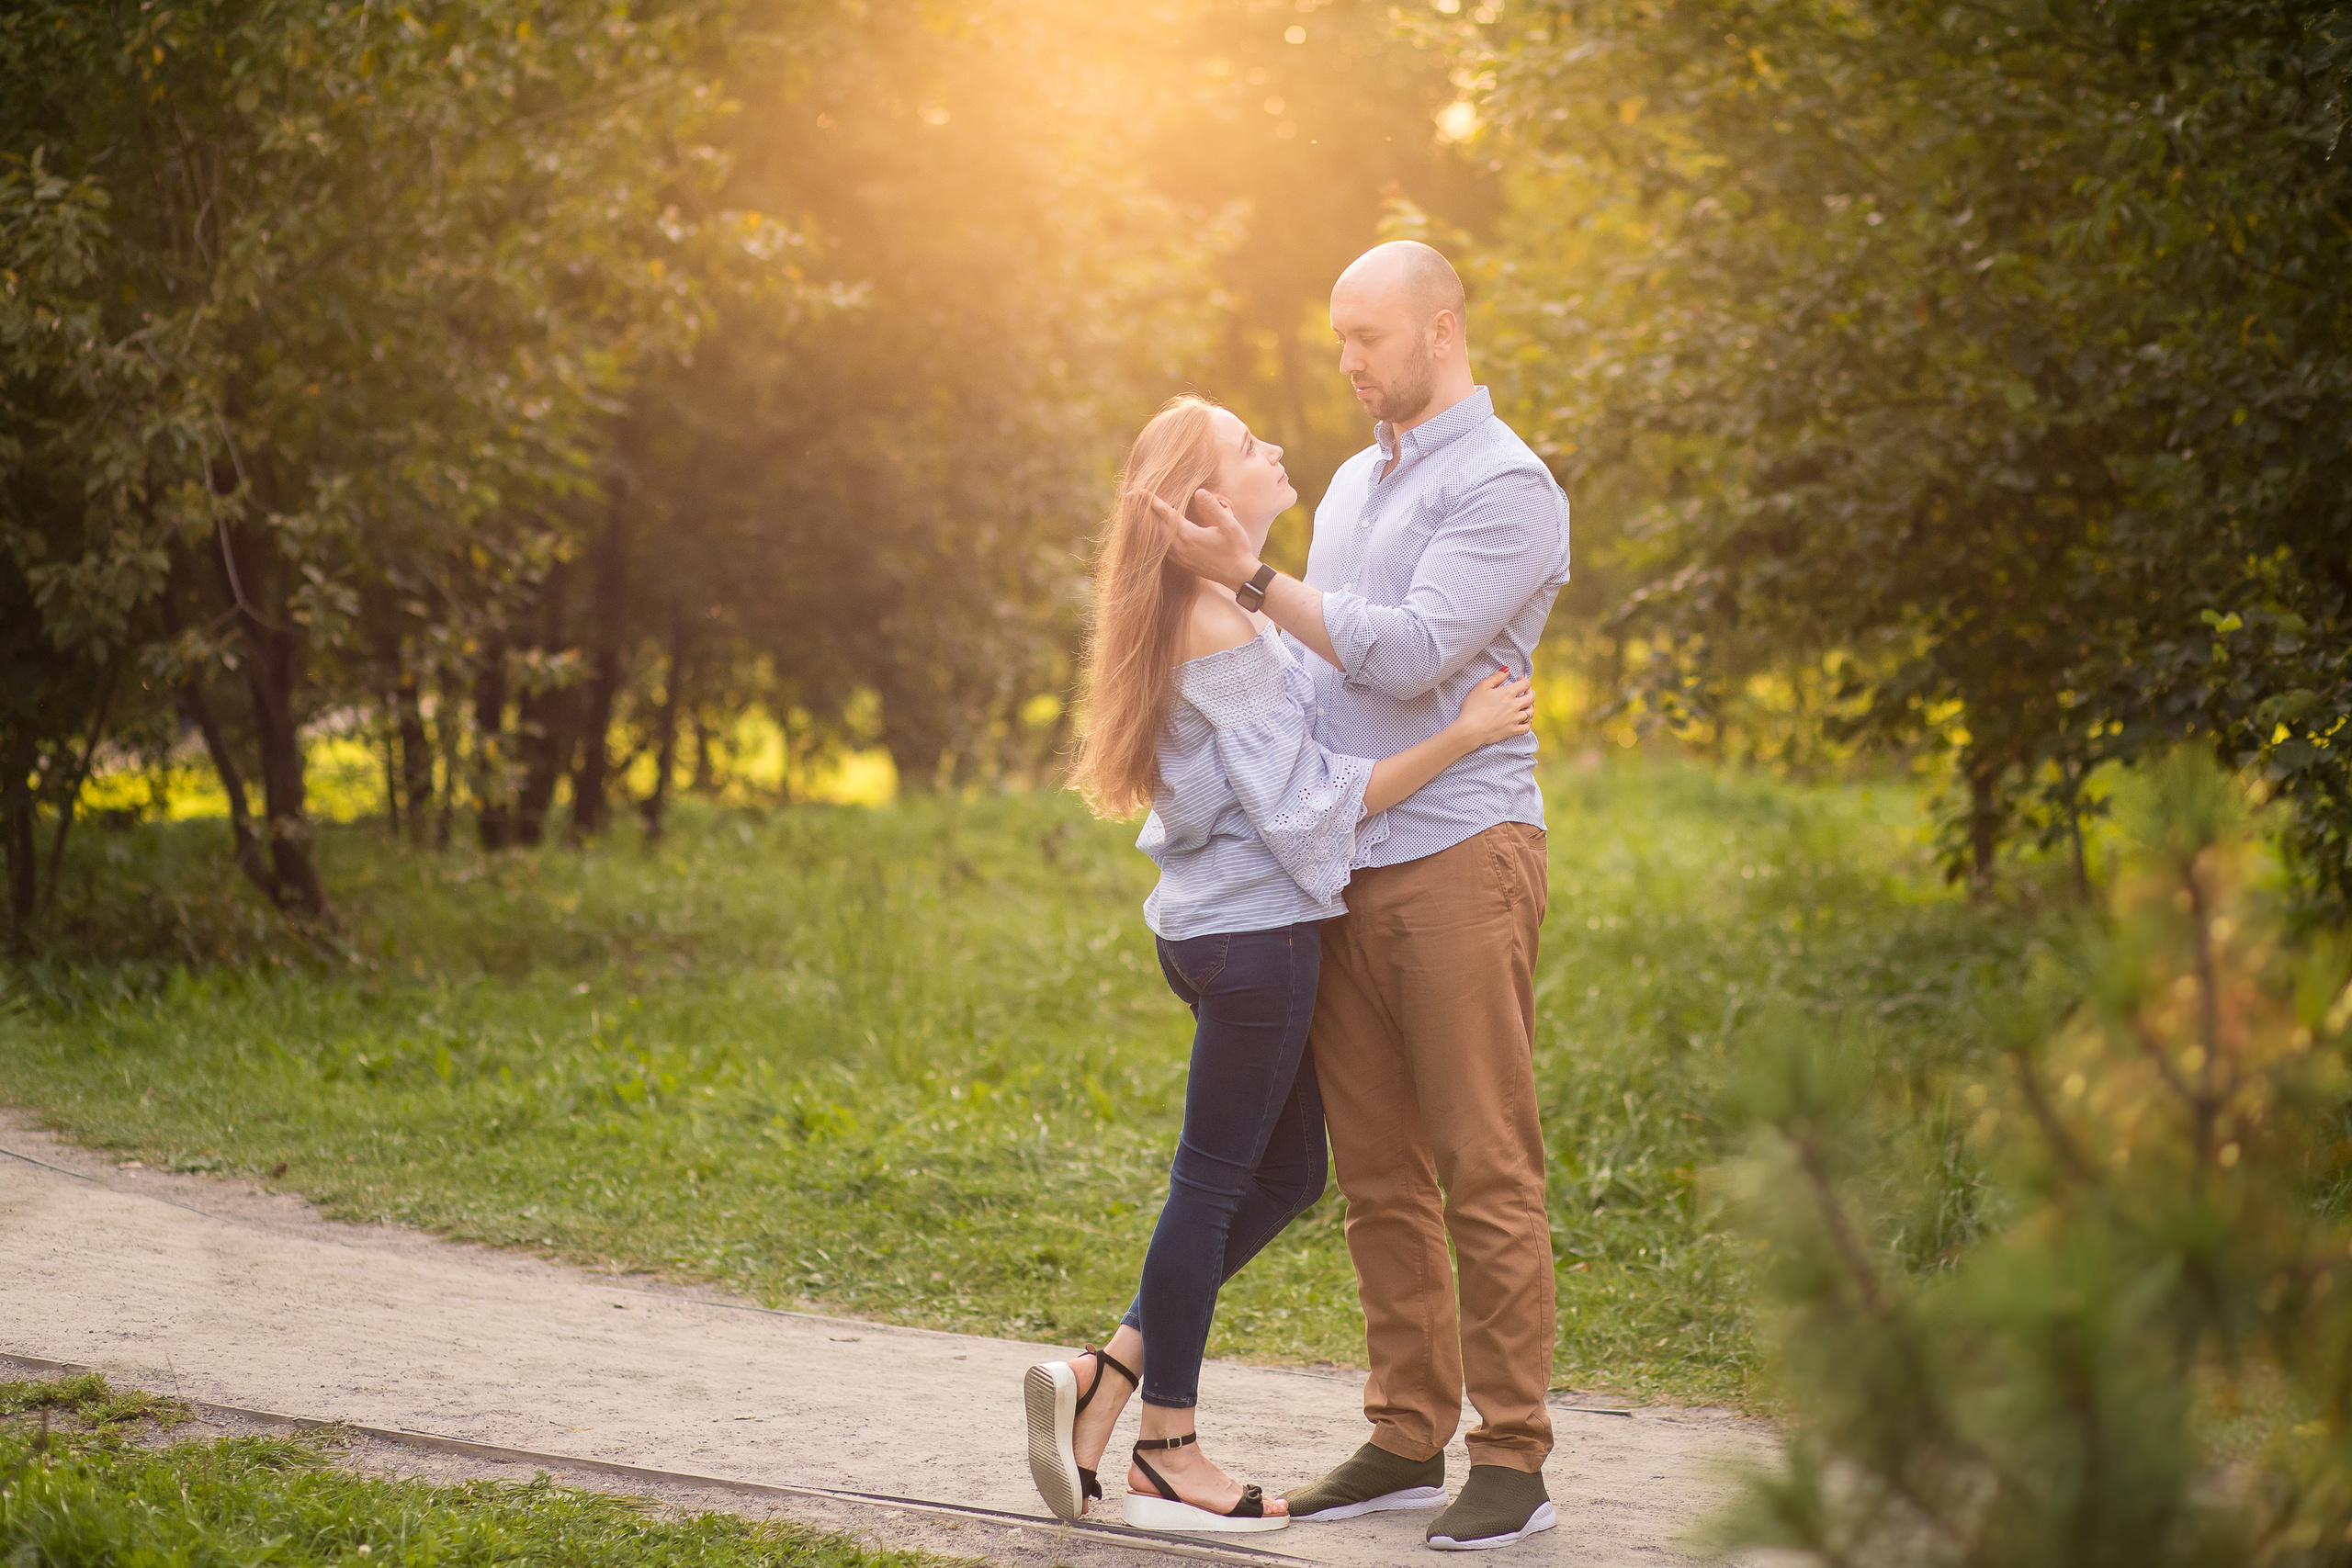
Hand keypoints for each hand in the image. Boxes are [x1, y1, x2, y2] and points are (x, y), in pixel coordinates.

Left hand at [1135, 488, 1259, 590]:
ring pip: (1156, 538)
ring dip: (1146, 524)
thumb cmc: (1236, 549)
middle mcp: (1180, 547)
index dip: (1152, 501)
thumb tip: (1199, 492)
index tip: (1139, 491)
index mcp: (1188, 535)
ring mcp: (1180, 556)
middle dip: (1143, 510)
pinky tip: (1154, 532)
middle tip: (1130, 496)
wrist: (1239, 575)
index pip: (1165, 514)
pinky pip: (1162, 548)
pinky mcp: (1183, 562)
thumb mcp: (1229, 525)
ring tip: (1137, 512)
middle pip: (1155, 526)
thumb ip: (1213, 508)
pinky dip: (1155, 537)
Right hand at [1454, 669, 1535, 746]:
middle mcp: (1514, 705)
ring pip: (1530, 712)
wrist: (1470, 729)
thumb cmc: (1473, 707)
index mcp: (1507, 693)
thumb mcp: (1481, 686)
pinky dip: (1527, 722)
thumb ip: (1496, 677)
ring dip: (1529, 707)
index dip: (1524, 680)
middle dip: (1529, 692)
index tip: (1519, 679)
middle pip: (1531, 697)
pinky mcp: (1512, 731)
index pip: (1525, 684)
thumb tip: (1506, 670)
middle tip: (1524, 691)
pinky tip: (1523, 719)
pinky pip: (1527, 727)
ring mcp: (1514, 719)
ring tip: (1524, 705)